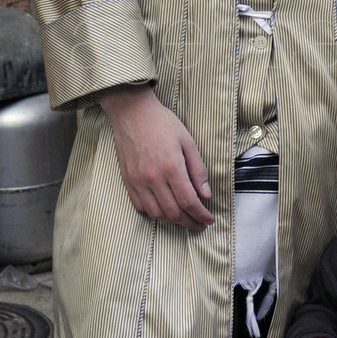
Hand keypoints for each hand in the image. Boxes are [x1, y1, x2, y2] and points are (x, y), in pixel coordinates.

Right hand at [99, 85, 212, 229]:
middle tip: (200, 225)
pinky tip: (164, 210)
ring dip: (173, 221)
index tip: (209, 220)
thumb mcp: (188, 141)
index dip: (201, 215)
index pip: (189, 201)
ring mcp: (138, 181)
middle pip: (173, 212)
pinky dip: (154, 213)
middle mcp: (153, 178)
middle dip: (189, 222)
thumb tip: (205, 194)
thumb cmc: (162, 123)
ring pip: (156, 213)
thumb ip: (198, 170)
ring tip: (185, 220)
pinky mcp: (127, 181)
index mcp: (171, 168)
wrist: (132, 113)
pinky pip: (140, 206)